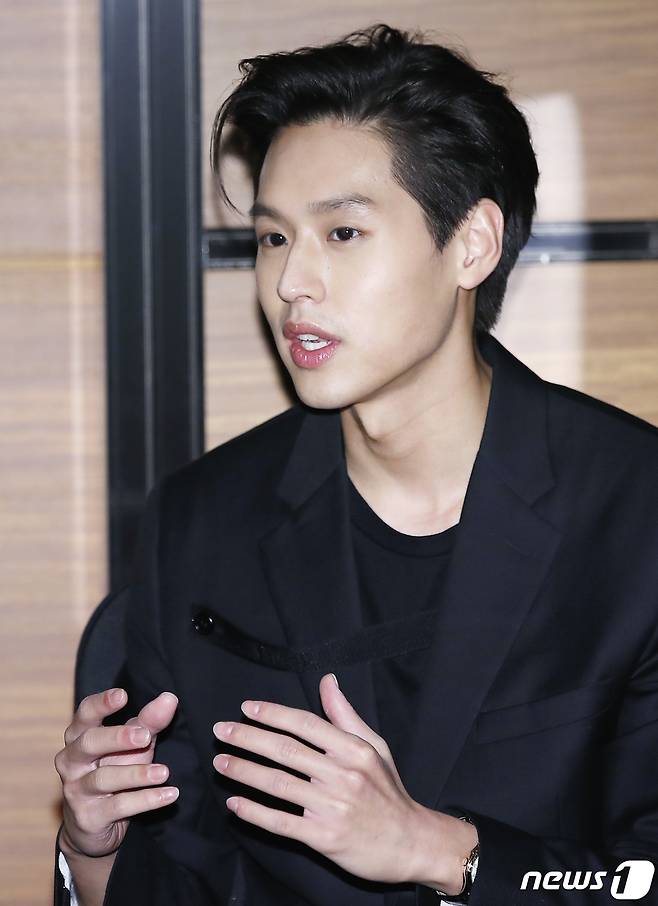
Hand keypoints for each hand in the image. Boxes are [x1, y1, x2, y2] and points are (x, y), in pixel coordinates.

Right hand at [55, 688, 178, 859]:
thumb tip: (170, 699)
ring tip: (164, 772)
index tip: (122, 695)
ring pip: (104, 778)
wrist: (92, 826)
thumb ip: (149, 722)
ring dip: (137, 774)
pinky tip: (169, 794)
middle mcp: (71, 761)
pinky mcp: (88, 817)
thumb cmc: (114, 771)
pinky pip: (118, 806)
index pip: (85, 714)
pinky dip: (146, 800)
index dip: (101, 703)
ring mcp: (76, 790)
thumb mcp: (133, 745)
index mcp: (79, 736)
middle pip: (89, 743)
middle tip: (145, 736)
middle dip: (117, 737)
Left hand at [212, 673, 431, 883]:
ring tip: (221, 763)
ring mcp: (333, 807)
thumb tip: (327, 681)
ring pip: (278, 784)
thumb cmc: (388, 791)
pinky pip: (282, 822)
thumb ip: (345, 715)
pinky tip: (236, 804)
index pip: (305, 724)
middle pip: (285, 750)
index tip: (246, 708)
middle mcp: (343, 775)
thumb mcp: (374, 747)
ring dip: (244, 772)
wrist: (410, 843)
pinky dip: (255, 812)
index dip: (273, 714)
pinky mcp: (324, 837)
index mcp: (354, 749)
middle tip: (221, 732)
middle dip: (248, 738)